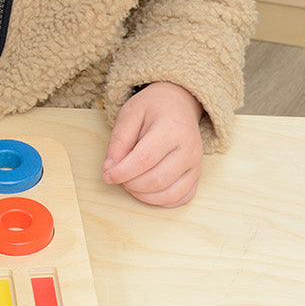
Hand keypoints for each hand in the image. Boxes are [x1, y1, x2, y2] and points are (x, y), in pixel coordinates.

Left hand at [102, 82, 203, 206]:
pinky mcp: (197, 175)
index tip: (107, 176)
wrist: (179, 104)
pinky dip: (162, 201)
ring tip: (130, 183)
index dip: (122, 172)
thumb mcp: (129, 114)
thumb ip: (119, 140)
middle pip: (157, 180)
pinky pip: (182, 198)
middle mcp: (188, 148)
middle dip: (131, 185)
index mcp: (170, 129)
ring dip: (144, 196)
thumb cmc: (152, 108)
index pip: (144, 159)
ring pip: (170, 194)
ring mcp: (196, 164)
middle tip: (119, 177)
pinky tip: (147, 191)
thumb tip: (110, 169)